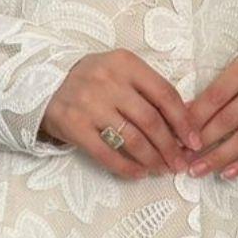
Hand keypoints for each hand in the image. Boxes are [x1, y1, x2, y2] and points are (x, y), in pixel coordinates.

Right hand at [40, 49, 199, 178]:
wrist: (44, 84)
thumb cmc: (93, 80)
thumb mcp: (120, 72)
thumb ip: (149, 90)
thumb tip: (185, 123)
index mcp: (125, 63)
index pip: (164, 94)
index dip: (183, 121)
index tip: (194, 141)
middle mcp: (108, 81)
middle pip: (151, 121)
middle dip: (170, 147)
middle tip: (179, 163)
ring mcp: (89, 104)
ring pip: (132, 139)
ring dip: (152, 159)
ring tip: (162, 169)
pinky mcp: (74, 126)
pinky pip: (107, 154)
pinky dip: (127, 167)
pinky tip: (139, 173)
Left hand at [178, 50, 237, 176]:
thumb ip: (213, 93)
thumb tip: (182, 116)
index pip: (216, 95)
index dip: (195, 118)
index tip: (177, 136)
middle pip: (229, 119)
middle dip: (202, 141)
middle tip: (181, 157)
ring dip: (218, 157)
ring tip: (197, 169)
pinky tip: (225, 173)